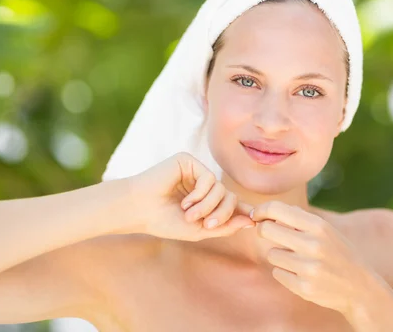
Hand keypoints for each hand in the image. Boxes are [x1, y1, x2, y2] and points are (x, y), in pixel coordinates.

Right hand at [112, 152, 254, 240]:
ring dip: (208, 206)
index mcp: (203, 198)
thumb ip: (224, 226)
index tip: (253, 221)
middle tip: (207, 225)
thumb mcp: (198, 230)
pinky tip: (186, 202)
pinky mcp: (188, 161)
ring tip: (189, 215)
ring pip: (221, 188)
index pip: (229, 202)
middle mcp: (201, 183)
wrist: (139, 210)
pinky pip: (209, 178)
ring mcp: (195, 171)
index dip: (241, 211)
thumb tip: (251, 221)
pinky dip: (200, 194)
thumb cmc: (163, 221)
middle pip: (229, 196)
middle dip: (222, 213)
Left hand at [250, 201, 384, 315]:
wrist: (359, 287)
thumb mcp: (326, 230)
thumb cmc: (338, 253)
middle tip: (271, 235)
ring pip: (272, 254)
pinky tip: (301, 273)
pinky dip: (284, 272)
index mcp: (318, 226)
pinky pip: (277, 273)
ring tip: (298, 259)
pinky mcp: (303, 287)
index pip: (276, 209)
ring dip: (279, 255)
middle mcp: (312, 245)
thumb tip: (269, 211)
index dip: (260, 210)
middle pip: (266, 230)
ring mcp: (308, 267)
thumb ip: (300, 219)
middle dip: (264, 231)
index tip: (255, 215)